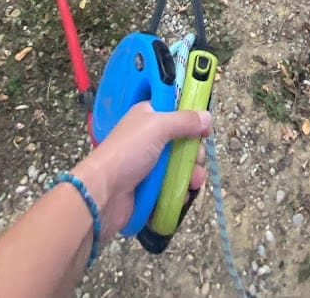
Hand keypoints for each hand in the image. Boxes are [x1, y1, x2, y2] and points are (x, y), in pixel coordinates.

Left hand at [72, 101, 211, 238]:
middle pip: (184, 143)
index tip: (205, 129)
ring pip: (181, 167)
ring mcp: (151, 166)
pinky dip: (181, 193)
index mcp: (149, 118)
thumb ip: (184, 120)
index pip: (177, 113)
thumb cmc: (126, 153)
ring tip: (193, 183)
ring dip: (191, 175)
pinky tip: (185, 196)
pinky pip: (173, 188)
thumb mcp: (157, 127)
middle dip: (195, 153)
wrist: (102, 194)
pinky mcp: (151, 189)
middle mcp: (150, 140)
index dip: (192, 120)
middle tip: (197, 161)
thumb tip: (207, 117)